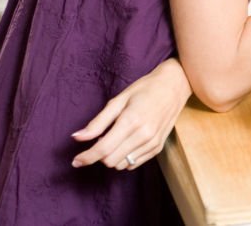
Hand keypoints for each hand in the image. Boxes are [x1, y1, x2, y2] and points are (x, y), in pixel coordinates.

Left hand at [71, 58, 191, 170]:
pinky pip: (134, 163)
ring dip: (111, 157)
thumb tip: (77, 137)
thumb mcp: (119, 100)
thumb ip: (98, 122)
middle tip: (99, 140)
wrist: (175, 86)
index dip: (86, 157)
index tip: (75, 161)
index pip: (103, 149)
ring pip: (121, 164)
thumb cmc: (145, 89)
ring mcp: (152, 143)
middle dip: (98, 155)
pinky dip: (124, 158)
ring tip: (114, 139)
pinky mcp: (158, 147)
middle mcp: (143, 135)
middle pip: (110, 160)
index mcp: (131, 121)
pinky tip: (125, 144)